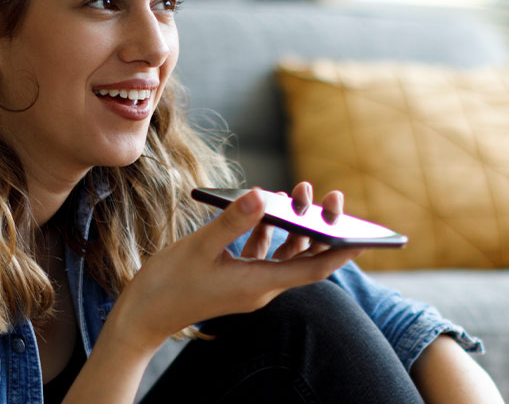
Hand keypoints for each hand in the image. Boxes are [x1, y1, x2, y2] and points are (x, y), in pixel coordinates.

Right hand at [103, 187, 364, 351]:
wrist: (141, 317)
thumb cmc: (167, 286)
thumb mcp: (199, 248)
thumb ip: (232, 221)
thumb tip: (262, 193)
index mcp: (260, 284)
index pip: (315, 268)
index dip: (343, 251)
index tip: (367, 235)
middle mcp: (262, 286)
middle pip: (305, 256)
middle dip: (321, 226)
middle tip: (330, 196)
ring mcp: (249, 283)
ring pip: (286, 252)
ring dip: (295, 224)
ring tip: (299, 190)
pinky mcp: (236, 278)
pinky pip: (264, 253)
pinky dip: (270, 231)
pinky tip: (266, 208)